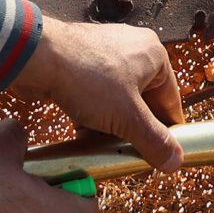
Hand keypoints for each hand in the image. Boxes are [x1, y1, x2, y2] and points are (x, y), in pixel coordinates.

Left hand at [8, 16, 185, 171]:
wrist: (37, 58)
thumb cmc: (88, 78)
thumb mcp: (127, 117)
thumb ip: (154, 141)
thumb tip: (175, 161)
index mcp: (154, 56)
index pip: (170, 103)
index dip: (166, 133)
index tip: (159, 158)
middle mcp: (133, 50)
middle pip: (143, 104)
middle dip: (132, 131)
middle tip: (126, 154)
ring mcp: (106, 55)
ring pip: (117, 102)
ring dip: (111, 127)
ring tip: (100, 146)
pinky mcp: (82, 63)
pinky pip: (97, 96)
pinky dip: (93, 115)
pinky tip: (82, 133)